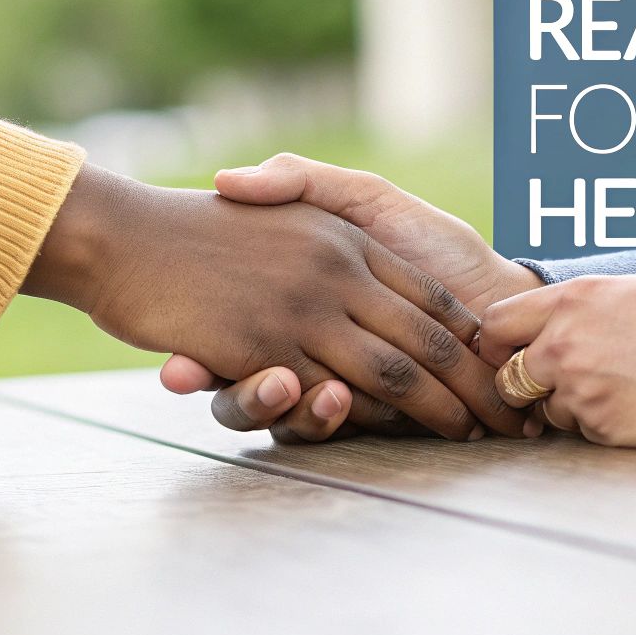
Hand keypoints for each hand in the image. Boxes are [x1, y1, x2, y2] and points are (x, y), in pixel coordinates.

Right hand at [22, 165, 525, 439]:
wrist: (123, 232)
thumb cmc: (202, 219)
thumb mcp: (276, 201)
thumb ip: (319, 204)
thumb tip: (376, 257)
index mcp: (346, 238)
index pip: (429, 294)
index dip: (470, 337)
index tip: (503, 369)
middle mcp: (336, 269)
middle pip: (426, 337)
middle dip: (475, 385)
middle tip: (513, 421)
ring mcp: (303, 309)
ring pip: (389, 371)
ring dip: (435, 410)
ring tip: (469, 432)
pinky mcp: (265, 348)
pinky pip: (326, 391)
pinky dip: (364, 416)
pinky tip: (395, 433)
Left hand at [480, 275, 635, 448]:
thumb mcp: (630, 291)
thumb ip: (579, 307)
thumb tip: (545, 321)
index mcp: (572, 300)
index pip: (496, 324)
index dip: (498, 345)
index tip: (510, 354)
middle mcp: (564, 343)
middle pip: (509, 376)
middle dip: (526, 384)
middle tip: (554, 383)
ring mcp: (580, 388)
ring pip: (547, 408)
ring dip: (569, 405)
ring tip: (620, 387)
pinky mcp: (601, 427)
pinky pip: (582, 430)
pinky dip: (601, 423)